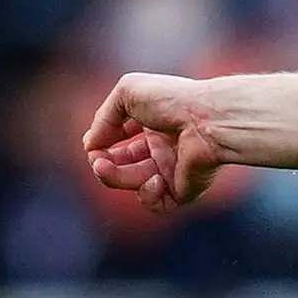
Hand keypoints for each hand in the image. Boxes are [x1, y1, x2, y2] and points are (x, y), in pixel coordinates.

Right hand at [81, 73, 228, 213]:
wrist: (208, 120)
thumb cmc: (172, 100)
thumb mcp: (127, 93)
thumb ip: (104, 117)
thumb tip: (90, 144)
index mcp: (153, 124)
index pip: (120, 141)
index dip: (102, 144)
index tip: (94, 143)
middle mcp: (163, 147)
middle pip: (122, 165)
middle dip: (102, 164)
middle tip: (97, 161)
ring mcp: (173, 170)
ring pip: (133, 184)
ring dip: (114, 177)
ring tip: (105, 167)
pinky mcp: (184, 190)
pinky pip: (158, 204)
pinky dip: (147, 195)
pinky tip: (153, 179)